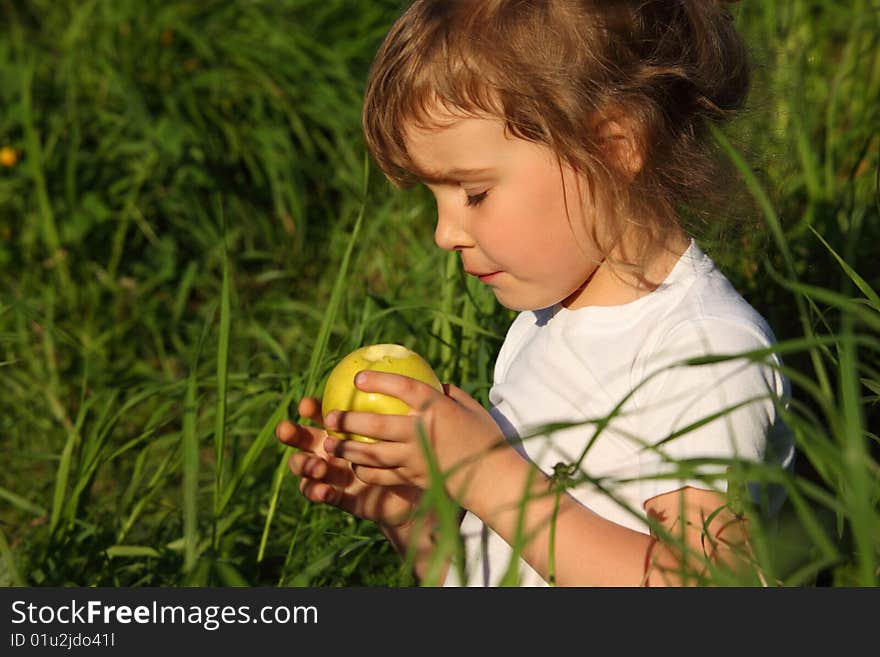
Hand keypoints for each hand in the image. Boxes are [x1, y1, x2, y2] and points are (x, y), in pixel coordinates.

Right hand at [275, 397, 420, 526]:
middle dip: (290, 433)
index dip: (309, 408)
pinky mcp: (340, 497)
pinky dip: (317, 492)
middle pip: (302, 438)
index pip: (321, 412)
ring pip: (306, 466)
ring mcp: (333, 473)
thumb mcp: (415, 428)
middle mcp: (333, 448)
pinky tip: (323, 490)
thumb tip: (427, 377)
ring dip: (304, 464)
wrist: (420, 490)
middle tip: (288, 430)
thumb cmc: (417, 451)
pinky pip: (323, 494)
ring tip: (316, 465)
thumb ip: (412, 403)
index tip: (306, 404)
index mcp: (345, 427)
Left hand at [321, 371, 503, 502]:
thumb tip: (432, 382)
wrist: (493, 479)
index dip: (379, 382)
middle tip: (329, 416)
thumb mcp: (470, 408)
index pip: (404, 389)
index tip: (357, 378)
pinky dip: (365, 470)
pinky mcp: (414, 478)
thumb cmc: (484, 438)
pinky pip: (382, 475)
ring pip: (373, 453)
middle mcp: (423, 432)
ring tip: (330, 444)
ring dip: (347, 448)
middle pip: (376, 424)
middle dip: (348, 420)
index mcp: (438, 408)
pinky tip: (354, 466)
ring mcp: (417, 458)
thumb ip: (449, 393)